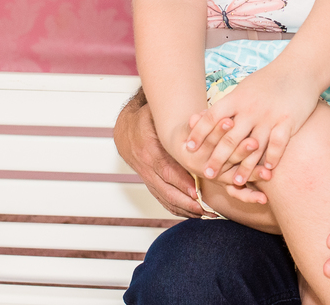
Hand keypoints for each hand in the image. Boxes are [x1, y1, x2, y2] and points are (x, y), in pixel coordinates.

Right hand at [113, 98, 201, 217]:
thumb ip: (174, 120)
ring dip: (183, 209)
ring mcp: (147, 177)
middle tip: (204, 209)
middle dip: (185, 202)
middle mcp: (147, 167)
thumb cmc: (145, 119)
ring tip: (203, 214)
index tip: (196, 192)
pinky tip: (190, 213)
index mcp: (149, 150)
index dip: (181, 182)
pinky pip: (161, 199)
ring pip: (164, 198)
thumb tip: (198, 118)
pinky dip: (175, 208)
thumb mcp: (156, 115)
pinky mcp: (149, 183)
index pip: (166, 170)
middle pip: (166, 189)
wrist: (125, 129)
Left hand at [185, 64, 317, 185]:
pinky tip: (268, 170)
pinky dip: (272, 158)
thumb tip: (207, 117)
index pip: (212, 117)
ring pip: (253, 146)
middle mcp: (251, 108)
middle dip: (217, 157)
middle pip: (230, 137)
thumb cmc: (268, 80)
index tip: (188, 148)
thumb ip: (228, 105)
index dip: (199, 133)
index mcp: (237, 98)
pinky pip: (278, 143)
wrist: (299, 68)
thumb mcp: (244, 88)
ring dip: (244, 166)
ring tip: (236, 181)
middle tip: (207, 174)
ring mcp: (270, 115)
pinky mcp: (288, 120)